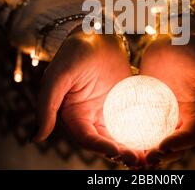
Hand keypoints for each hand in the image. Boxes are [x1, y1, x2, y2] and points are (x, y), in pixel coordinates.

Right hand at [33, 31, 139, 166]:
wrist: (98, 34)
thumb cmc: (74, 52)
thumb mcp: (57, 76)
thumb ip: (47, 105)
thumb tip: (37, 138)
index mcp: (73, 115)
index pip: (87, 138)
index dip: (100, 148)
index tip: (117, 152)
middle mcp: (90, 117)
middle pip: (106, 142)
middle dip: (121, 154)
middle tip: (139, 160)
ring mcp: (108, 111)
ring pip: (121, 136)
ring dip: (134, 148)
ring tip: (150, 156)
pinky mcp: (124, 103)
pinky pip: (134, 121)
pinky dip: (144, 132)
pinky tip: (157, 137)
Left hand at [140, 28, 194, 167]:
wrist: (173, 36)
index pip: (190, 136)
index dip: (179, 145)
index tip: (162, 147)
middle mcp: (181, 118)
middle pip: (170, 144)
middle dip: (158, 156)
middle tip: (142, 161)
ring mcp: (163, 113)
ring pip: (153, 138)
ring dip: (142, 150)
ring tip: (128, 158)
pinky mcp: (147, 106)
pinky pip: (138, 123)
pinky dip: (131, 134)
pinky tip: (116, 138)